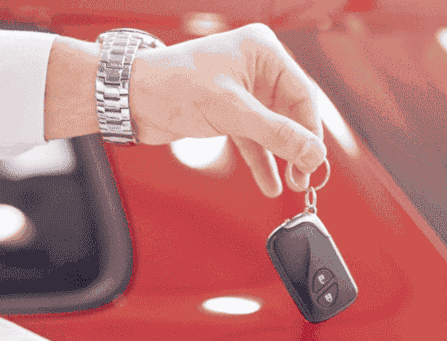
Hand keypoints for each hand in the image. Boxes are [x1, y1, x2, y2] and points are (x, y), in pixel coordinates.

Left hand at [128, 24, 325, 196]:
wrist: (130, 98)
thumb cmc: (173, 85)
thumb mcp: (231, 111)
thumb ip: (276, 134)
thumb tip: (313, 153)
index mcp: (263, 51)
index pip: (302, 94)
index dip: (311, 132)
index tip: (316, 162)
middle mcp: (257, 67)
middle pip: (291, 113)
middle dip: (298, 147)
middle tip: (304, 177)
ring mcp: (244, 90)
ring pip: (274, 128)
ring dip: (282, 157)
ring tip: (293, 184)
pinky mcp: (228, 111)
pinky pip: (255, 138)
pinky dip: (262, 160)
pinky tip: (270, 183)